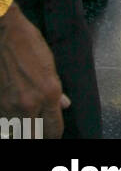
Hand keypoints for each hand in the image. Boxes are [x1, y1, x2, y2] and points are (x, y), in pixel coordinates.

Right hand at [0, 3, 69, 138]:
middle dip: (40, 136)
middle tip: (41, 132)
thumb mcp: (50, 63)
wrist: (3, 34)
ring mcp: (11, 106)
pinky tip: (14, 114)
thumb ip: (57, 89)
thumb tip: (65, 105)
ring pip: (18, 132)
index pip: (54, 128)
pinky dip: (11, 121)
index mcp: (49, 93)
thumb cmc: (29, 43)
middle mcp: (30, 104)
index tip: (54, 133)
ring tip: (28, 124)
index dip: (55, 133)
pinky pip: (5, 121)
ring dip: (24, 130)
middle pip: (35, 137)